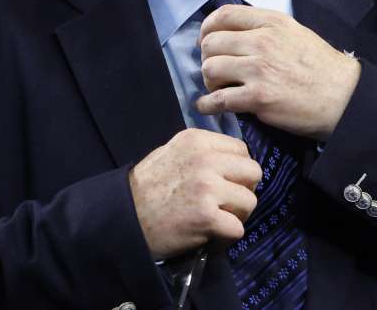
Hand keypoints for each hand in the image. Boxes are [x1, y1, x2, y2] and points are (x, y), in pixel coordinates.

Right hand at [128, 128, 261, 258]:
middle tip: (228, 202)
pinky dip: (228, 236)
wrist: (123, 218)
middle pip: (253, 172)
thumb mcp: (171, 152)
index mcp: (197, 141)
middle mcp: (205, 160)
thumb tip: (230, 159)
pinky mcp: (207, 217)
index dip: (238, 169)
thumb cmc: (147, 187)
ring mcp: (207, 189)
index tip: (225, 182)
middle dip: (244, 189)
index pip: (241, 150)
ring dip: (238, 214)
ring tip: (219, 218)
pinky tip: (212, 234)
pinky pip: (238, 228)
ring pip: (250, 201)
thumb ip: (202, 151)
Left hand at [196, 5, 361, 140]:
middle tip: (215, 70)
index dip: (207, 29)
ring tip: (218, 88)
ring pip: (210, 68)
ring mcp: (259, 69)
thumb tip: (235, 33)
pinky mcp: (258, 97)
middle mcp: (263, 41)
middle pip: (211, 42)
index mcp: (272, 22)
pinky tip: (207, 106)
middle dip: (207, 58)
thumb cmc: (322, 67)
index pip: (224, 15)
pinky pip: (218, 99)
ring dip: (209, 80)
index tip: (206, 41)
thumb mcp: (296, 32)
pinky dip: (206, 105)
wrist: (344, 97)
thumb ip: (266, 29)